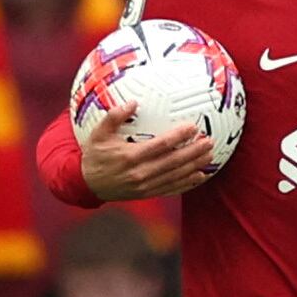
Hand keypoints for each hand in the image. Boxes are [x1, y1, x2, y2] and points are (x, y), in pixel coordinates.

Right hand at [81, 101, 214, 199]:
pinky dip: (187, 183)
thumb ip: (114, 117)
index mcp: (130, 157)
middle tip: (209, 141)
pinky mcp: (147, 194)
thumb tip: (133, 102)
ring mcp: (145, 186)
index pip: (161, 146)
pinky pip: (170, 189)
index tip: (193, 127)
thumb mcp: (98, 133)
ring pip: (175, 176)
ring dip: (194, 166)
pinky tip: (200, 176)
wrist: (86, 184)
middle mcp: (140, 174)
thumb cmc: (95, 154)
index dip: (179, 136)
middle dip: (193, 152)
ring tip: (210, 155)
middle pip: (173, 162)